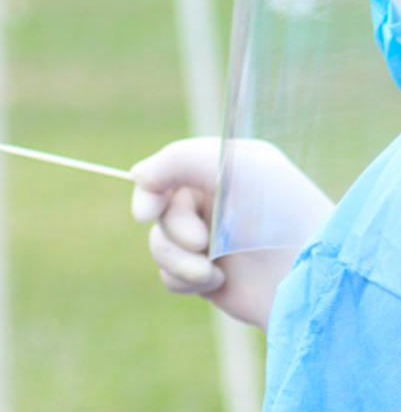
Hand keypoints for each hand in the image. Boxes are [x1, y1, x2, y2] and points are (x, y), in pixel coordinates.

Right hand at [130, 138, 333, 328]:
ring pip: (160, 244)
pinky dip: (186, 280)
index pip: (168, 169)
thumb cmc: (276, 214)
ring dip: (178, 260)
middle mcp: (217, 201)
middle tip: (201, 241)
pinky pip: (170, 275)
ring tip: (209, 273)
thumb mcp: (229, 166)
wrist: (307, 280)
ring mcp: (212, 240)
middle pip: (161, 211)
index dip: (150, 189)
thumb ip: (175, 160)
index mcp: (225, 168)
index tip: (147, 211)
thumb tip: (136, 175)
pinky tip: (218, 283)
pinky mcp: (208, 276)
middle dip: (176, 230)